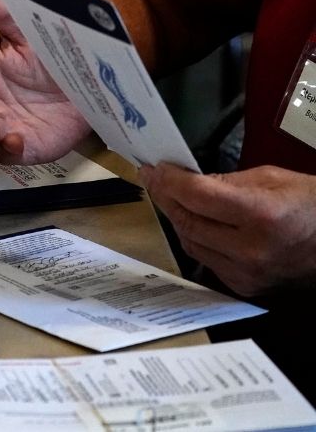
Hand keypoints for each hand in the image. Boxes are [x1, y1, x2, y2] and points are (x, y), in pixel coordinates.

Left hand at [139, 163, 315, 296]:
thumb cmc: (310, 204)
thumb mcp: (271, 178)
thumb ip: (225, 180)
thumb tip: (185, 179)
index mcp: (261, 215)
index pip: (197, 196)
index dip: (170, 181)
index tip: (155, 169)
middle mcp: (251, 249)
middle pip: (188, 221)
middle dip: (166, 197)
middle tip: (154, 180)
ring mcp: (246, 273)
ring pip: (190, 243)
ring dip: (177, 219)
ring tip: (170, 198)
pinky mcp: (244, 286)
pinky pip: (205, 259)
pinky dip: (195, 239)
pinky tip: (194, 223)